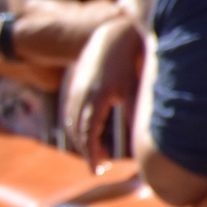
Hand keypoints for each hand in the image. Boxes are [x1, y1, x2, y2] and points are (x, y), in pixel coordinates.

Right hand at [62, 16, 143, 167]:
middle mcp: (80, 97)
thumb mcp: (133, 89)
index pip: (89, 135)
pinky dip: (76, 128)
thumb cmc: (127, 62)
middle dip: (87, 152)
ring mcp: (74, 91)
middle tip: (100, 166)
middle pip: (78, 133)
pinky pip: (69, 113)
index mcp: (96, 99)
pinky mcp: (73, 87)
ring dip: (81, 141)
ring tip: (97, 152)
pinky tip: (89, 133)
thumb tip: (136, 139)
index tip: (97, 170)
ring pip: (71, 124)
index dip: (92, 155)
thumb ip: (132, 113)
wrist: (109, 36)